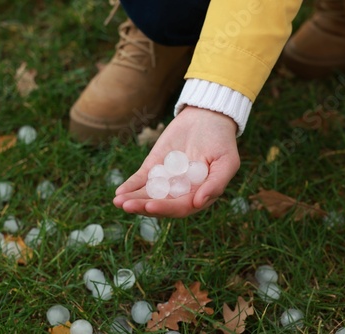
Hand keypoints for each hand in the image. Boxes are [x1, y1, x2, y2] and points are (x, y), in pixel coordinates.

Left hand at [113, 106, 239, 217]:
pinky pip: (141, 179)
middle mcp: (180, 192)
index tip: (150, 207)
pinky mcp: (154, 167)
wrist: (207, 117)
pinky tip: (119, 192)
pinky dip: (130, 186)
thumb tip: (199, 203)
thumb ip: (216, 183)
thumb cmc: (221, 141)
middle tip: (126, 206)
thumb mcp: (227, 161)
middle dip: (142, 206)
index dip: (165, 209)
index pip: (180, 207)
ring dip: (133, 199)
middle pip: (160, 204)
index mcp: (199, 195)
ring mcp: (166, 180)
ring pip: (147, 194)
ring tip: (117, 202)